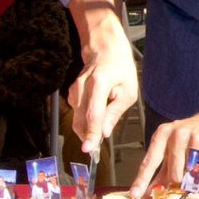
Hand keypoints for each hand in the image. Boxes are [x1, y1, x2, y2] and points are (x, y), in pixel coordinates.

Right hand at [66, 36, 138, 159]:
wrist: (105, 50)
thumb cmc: (120, 69)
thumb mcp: (128, 91)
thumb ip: (115, 113)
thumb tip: (104, 133)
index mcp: (99, 83)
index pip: (93, 114)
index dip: (91, 133)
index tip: (88, 149)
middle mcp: (82, 86)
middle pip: (80, 119)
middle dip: (87, 136)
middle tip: (97, 148)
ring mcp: (74, 89)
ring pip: (76, 118)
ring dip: (86, 128)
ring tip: (100, 127)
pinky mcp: (71, 93)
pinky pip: (76, 113)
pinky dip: (84, 120)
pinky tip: (96, 115)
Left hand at [130, 111, 198, 197]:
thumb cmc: (191, 137)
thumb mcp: (172, 148)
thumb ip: (161, 171)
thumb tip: (148, 193)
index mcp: (163, 134)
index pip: (150, 161)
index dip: (142, 180)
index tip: (134, 195)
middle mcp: (177, 134)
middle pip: (173, 175)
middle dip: (180, 179)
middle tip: (188, 168)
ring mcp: (195, 138)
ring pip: (190, 176)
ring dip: (196, 176)